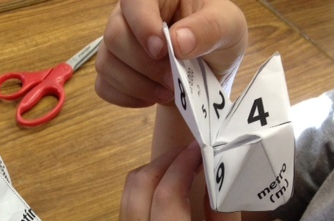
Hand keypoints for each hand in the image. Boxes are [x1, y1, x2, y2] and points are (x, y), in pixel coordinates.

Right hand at [95, 0, 246, 107]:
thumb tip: (178, 41)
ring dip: (138, 86)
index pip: (133, 1)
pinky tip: (150, 96)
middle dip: (146, 66)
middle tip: (174, 80)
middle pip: (114, 37)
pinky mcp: (111, 71)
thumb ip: (210, 29)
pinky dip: (128, 98)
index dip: (142, 26)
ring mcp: (116, 44)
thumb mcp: (229, 29)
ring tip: (168, 91)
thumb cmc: (217, 42)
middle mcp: (130, 16)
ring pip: (106, 64)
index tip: (162, 51)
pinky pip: (104, 86)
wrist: (207, 74)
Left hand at [117, 143, 244, 220]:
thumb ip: (219, 204)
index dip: (183, 162)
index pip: (167, 191)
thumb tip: (214, 163)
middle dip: (165, 161)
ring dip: (154, 170)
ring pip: (130, 189)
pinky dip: (146, 184)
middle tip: (192, 151)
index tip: (201, 145)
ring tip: (183, 163)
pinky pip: (129, 201)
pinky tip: (170, 182)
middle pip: (140, 183)